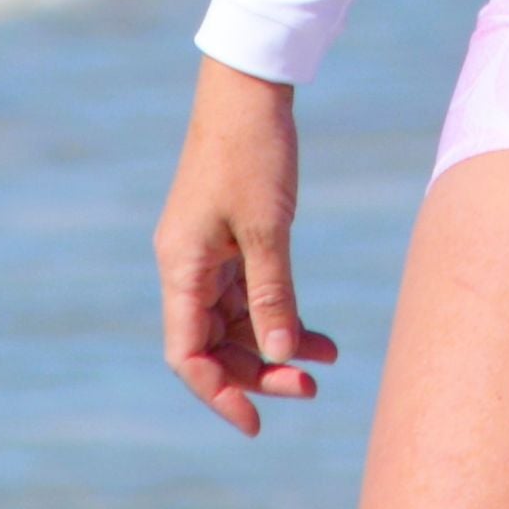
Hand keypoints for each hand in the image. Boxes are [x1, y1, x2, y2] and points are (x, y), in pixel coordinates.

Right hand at [155, 56, 338, 436]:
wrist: (251, 86)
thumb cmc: (253, 151)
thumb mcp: (268, 227)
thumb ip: (272, 294)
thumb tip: (278, 354)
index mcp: (181, 267)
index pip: (187, 356)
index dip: (219, 394)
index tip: (256, 422)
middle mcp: (187, 267)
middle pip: (214, 345)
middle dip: (260, 371)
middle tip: (311, 388)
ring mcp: (208, 254)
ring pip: (237, 323)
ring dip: (277, 344)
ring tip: (328, 361)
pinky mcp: (231, 239)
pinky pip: (252, 294)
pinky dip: (282, 313)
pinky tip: (320, 336)